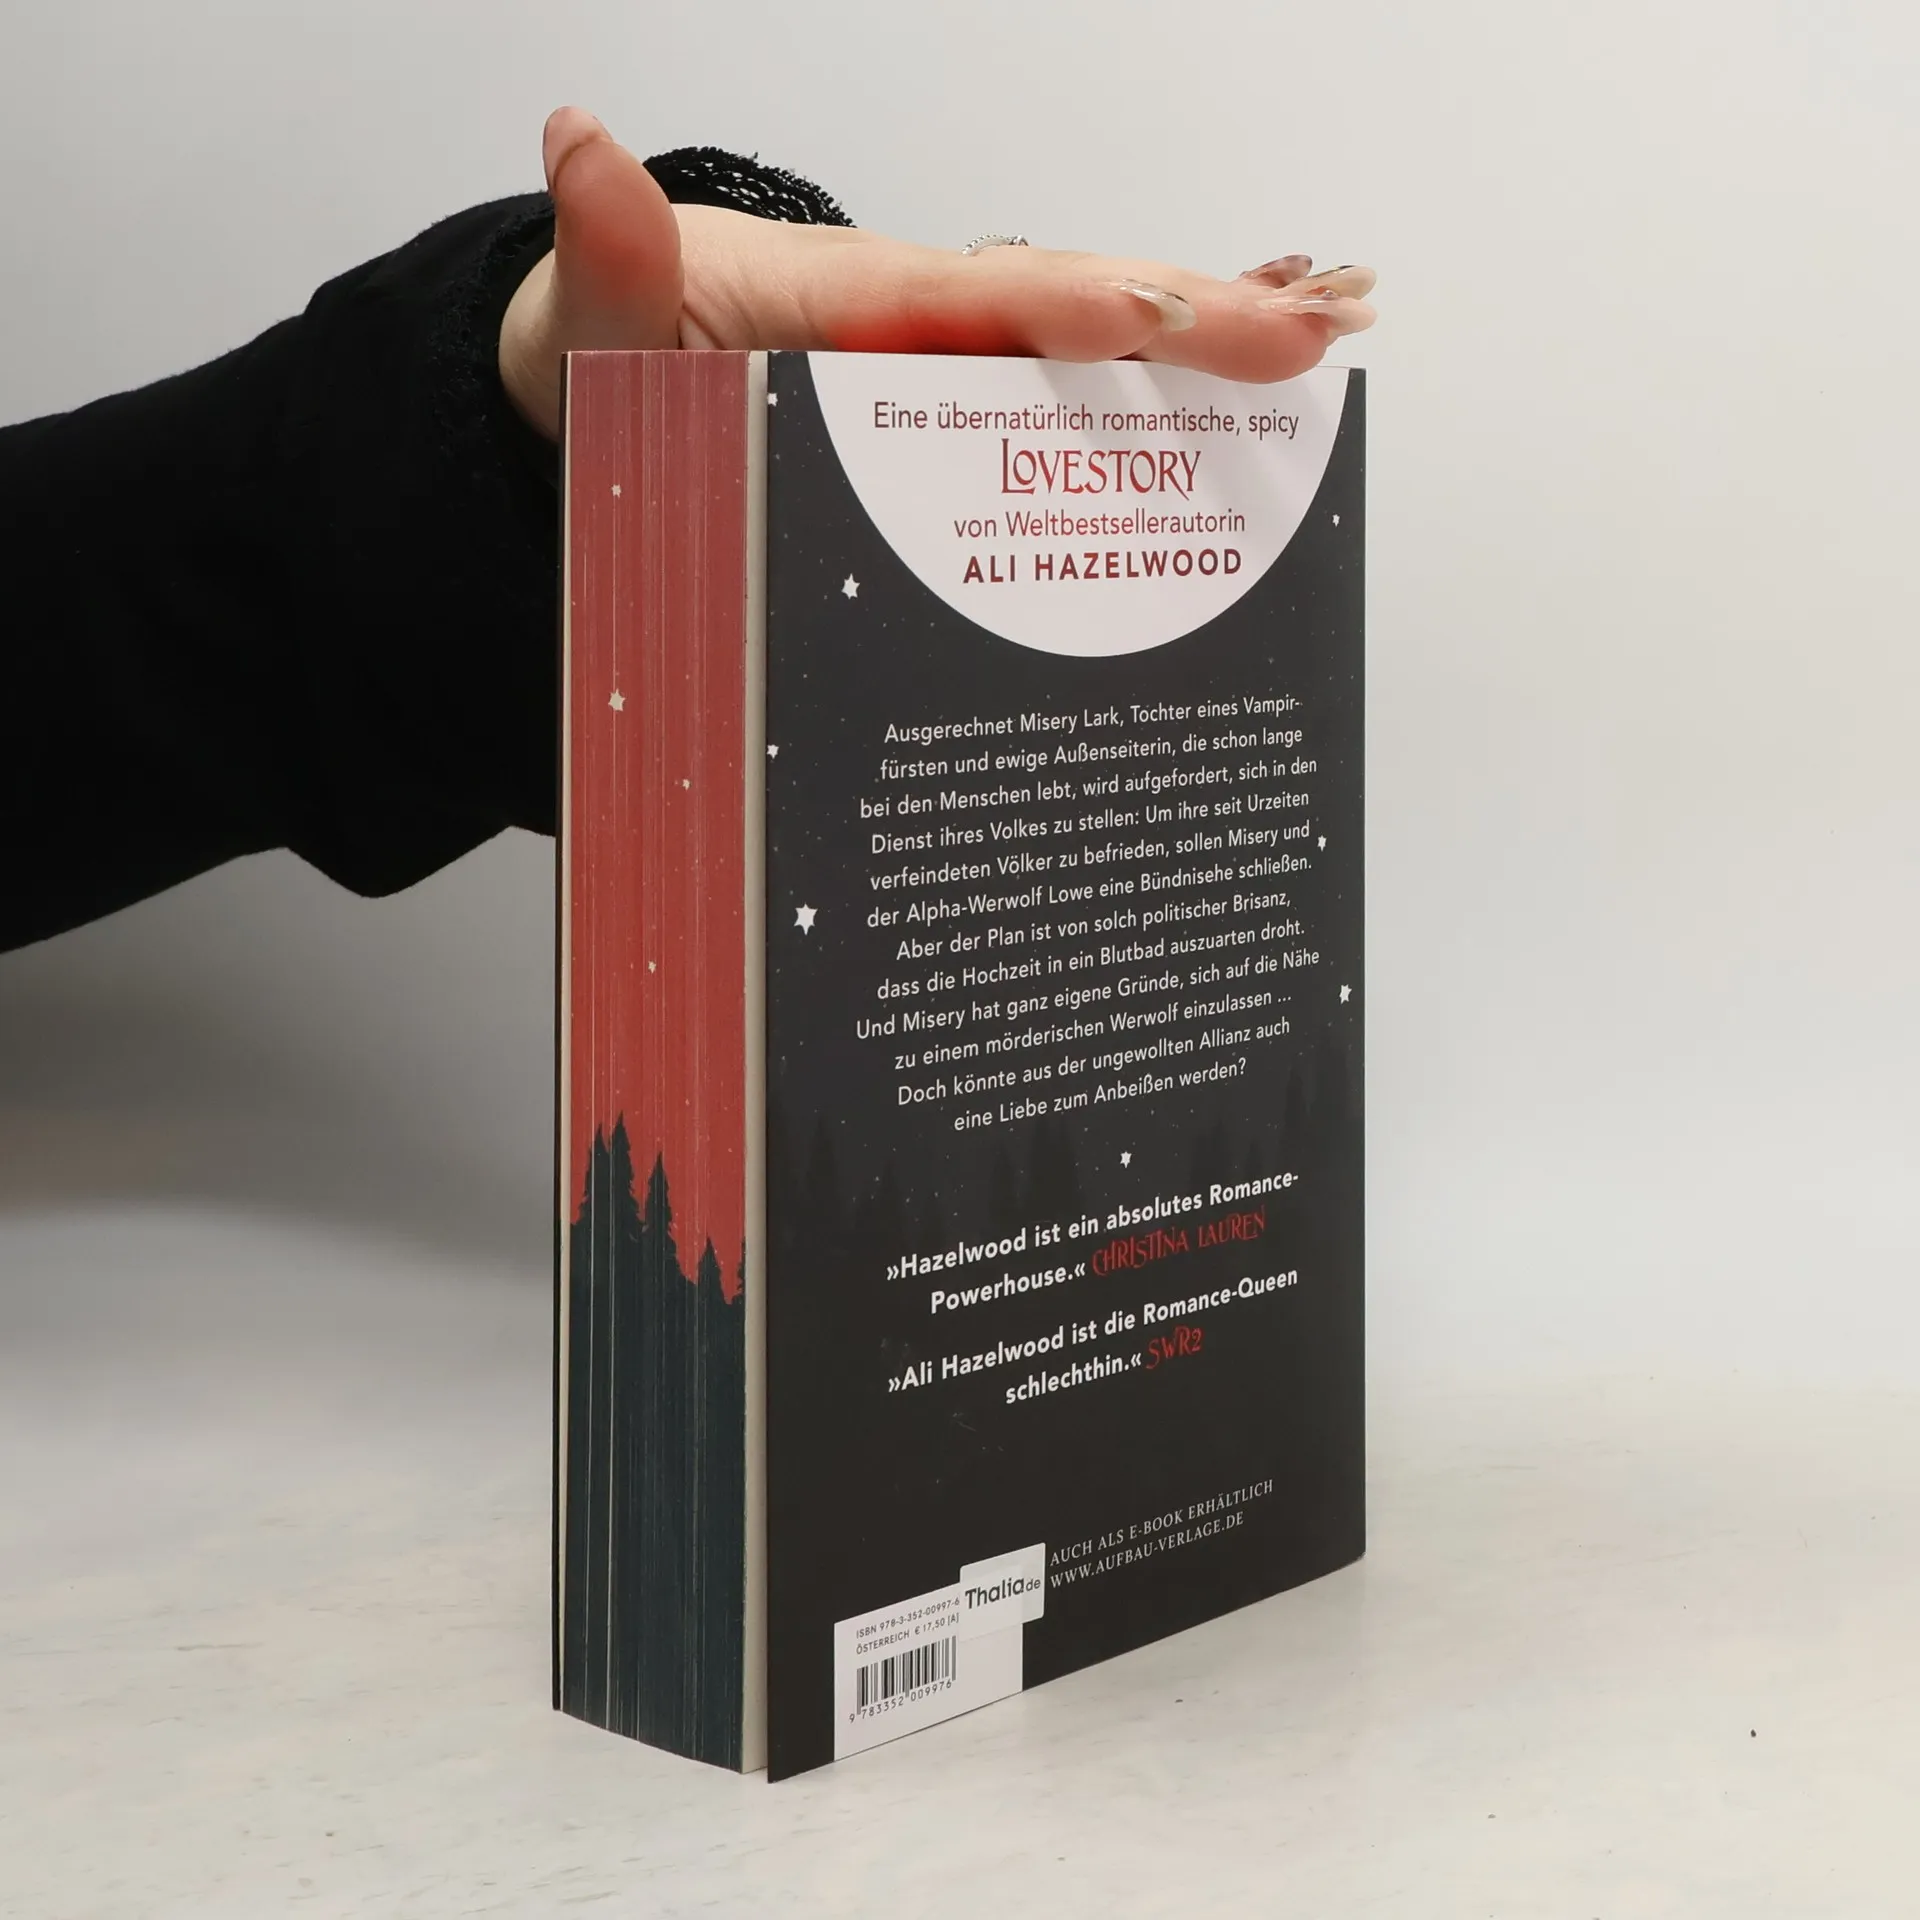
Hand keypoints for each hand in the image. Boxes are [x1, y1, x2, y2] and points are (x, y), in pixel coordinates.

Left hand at [499, 108, 1377, 440]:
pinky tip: (1232, 402)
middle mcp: (915, 317)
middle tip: (1313, 322)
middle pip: (1064, 302)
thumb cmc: (615, 349)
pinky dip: (1152, 389)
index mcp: (843, 298)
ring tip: (1321, 333)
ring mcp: (943, 357)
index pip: (967, 299)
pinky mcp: (952, 397)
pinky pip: (1059, 390)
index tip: (1155, 311)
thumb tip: (580, 147)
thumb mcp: (598, 319)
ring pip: (1084, 339)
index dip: (1061, 305)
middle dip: (1190, 310)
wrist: (606, 374)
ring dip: (1206, 339)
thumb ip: (613, 262)